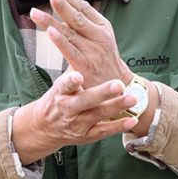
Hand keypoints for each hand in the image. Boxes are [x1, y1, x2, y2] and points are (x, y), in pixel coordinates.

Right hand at [14, 72, 137, 161]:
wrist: (44, 127)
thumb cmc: (60, 98)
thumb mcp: (61, 84)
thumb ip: (75, 69)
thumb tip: (85, 42)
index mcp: (60, 93)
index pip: (65, 85)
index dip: (71, 81)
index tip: (78, 76)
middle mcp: (68, 109)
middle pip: (85, 100)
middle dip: (102, 93)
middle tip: (118, 84)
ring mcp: (77, 124)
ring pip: (98, 114)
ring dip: (116, 106)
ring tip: (133, 98)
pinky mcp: (86, 136)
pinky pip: (104, 131)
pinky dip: (118, 126)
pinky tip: (132, 120)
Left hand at [30, 0, 131, 89]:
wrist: (117, 85)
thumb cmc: (104, 59)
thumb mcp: (102, 38)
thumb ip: (86, 24)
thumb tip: (69, 5)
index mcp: (103, 27)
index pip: (85, 8)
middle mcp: (99, 36)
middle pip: (78, 18)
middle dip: (63, 5)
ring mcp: (93, 51)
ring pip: (69, 32)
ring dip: (51, 22)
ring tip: (36, 12)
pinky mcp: (85, 66)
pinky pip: (70, 51)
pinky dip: (60, 41)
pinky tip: (50, 31)